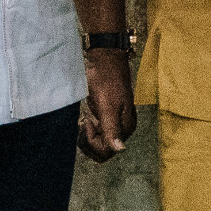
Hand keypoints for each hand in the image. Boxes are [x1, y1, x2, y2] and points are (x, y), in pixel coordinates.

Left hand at [78, 48, 134, 162]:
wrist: (104, 59)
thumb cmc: (105, 79)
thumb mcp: (106, 105)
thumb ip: (112, 129)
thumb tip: (120, 149)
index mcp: (126, 126)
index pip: (107, 151)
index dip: (93, 142)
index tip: (88, 122)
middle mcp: (124, 127)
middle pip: (104, 151)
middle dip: (90, 141)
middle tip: (84, 122)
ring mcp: (117, 122)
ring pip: (101, 144)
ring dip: (89, 137)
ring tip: (85, 120)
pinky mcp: (111, 116)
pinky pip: (100, 134)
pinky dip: (90, 131)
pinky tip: (88, 119)